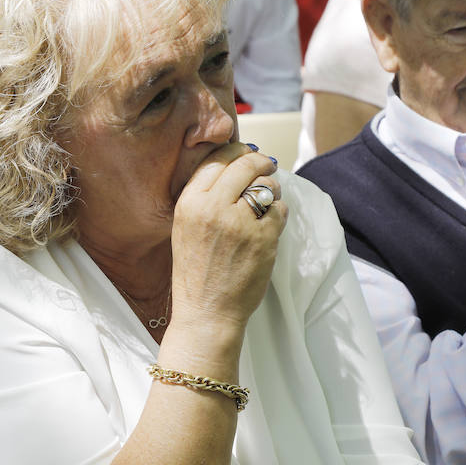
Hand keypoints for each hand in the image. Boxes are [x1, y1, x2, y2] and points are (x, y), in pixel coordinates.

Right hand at [169, 142, 286, 348]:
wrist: (207, 313)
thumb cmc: (197, 273)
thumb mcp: (186, 228)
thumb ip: (205, 198)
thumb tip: (234, 166)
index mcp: (189, 203)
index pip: (216, 159)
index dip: (236, 151)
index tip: (246, 154)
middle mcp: (212, 208)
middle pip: (245, 164)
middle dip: (261, 162)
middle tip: (267, 165)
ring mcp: (239, 223)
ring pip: (266, 186)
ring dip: (272, 189)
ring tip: (268, 201)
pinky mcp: (263, 238)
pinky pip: (280, 210)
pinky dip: (279, 214)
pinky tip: (271, 226)